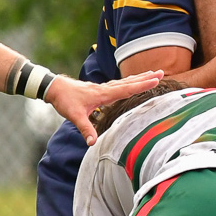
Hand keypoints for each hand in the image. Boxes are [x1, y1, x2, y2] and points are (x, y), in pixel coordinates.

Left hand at [48, 71, 164, 145]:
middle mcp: (105, 88)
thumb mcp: (74, 117)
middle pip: (129, 82)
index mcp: (103, 94)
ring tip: (153, 73)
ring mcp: (103, 87)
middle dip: (146, 77)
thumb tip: (92, 143)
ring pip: (125, 81)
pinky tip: (132, 81)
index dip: (142, 85)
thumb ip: (85, 129)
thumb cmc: (64, 100)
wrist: (53, 88)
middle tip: (162, 72)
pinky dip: (129, 81)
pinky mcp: (100, 88)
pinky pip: (119, 83)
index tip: (156, 80)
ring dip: (140, 77)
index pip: (126, 89)